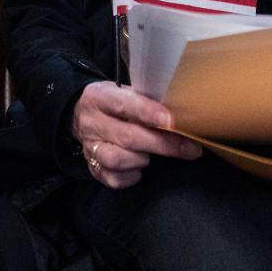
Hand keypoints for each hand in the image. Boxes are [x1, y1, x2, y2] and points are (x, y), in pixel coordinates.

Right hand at [71, 81, 201, 188]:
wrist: (81, 114)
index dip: (148, 112)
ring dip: (141, 160)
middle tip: (190, 149)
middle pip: (128, 137)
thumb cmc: (113, 103)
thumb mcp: (123, 91)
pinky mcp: (91, 166)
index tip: (171, 121)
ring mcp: (90, 147)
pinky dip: (130, 176)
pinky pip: (113, 179)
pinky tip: (139, 169)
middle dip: (163, 145)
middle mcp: (92, 122)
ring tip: (152, 156)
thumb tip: (180, 116)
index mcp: (100, 97)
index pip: (124, 104)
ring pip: (117, 159)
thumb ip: (145, 101)